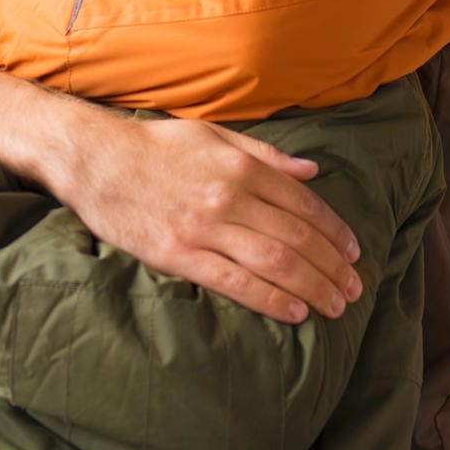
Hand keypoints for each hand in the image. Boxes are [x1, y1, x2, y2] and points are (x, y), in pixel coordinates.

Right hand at [69, 117, 364, 324]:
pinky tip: (295, 313)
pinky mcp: (178, 254)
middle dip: (333, 267)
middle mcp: (229, 196)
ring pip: (275, 263)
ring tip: (335, 305)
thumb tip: (312, 168)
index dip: (335, 231)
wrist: (94, 159)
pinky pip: (234, 282)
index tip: (354, 252)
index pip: (304, 204)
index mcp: (241, 166)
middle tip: (354, 288)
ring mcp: (204, 227)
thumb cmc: (155, 146)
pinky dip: (270, 300)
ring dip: (313, 287)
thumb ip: (265, 155)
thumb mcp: (214, 136)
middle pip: (297, 238)